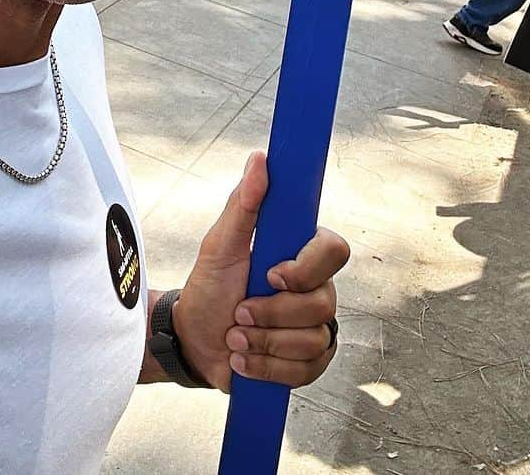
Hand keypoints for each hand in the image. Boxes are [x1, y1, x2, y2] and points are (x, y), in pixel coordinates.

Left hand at [172, 152, 349, 392]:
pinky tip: (244, 361)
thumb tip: (260, 158)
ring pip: (313, 340)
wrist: (195, 340)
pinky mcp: (310, 362)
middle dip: (271, 314)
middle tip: (238, 311)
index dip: (306, 268)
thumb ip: (243, 203)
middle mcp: (316, 288)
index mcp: (301, 253)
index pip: (335, 250)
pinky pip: (306, 371)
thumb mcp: (221, 244)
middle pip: (322, 303)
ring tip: (236, 337)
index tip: (271, 275)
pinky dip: (267, 368)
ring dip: (263, 342)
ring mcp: (316, 327)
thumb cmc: (210, 286)